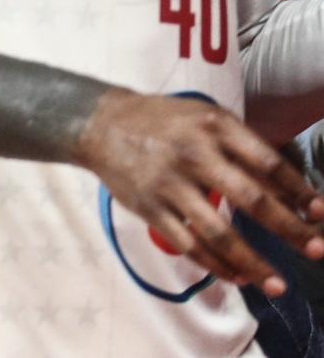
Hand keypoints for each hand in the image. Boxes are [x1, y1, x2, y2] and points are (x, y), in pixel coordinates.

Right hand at [74, 88, 323, 293]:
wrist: (100, 124)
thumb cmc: (163, 121)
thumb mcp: (204, 117)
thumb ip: (242, 147)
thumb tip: (288, 190)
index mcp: (213, 127)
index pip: (268, 162)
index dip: (299, 190)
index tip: (321, 213)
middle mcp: (194, 154)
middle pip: (251, 199)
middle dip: (289, 229)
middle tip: (317, 250)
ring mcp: (170, 184)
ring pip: (219, 232)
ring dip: (253, 262)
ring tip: (277, 285)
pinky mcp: (150, 208)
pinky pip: (189, 244)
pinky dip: (216, 265)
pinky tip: (237, 276)